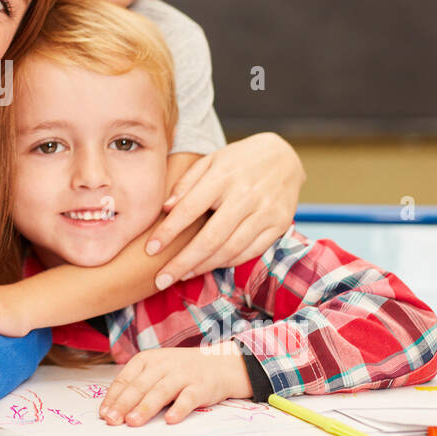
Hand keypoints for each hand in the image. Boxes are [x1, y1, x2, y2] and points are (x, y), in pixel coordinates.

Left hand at [98, 343, 252, 425]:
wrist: (220, 364)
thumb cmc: (182, 371)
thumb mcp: (157, 369)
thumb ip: (138, 384)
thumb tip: (115, 409)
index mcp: (148, 359)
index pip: (125, 379)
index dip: (113, 397)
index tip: (104, 413)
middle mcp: (163, 365)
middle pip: (139, 386)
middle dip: (123, 404)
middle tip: (112, 421)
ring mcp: (182, 375)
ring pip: (160, 392)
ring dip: (145, 407)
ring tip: (133, 422)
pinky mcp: (200, 386)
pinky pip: (188, 398)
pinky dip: (179, 409)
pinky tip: (169, 420)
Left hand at [145, 132, 304, 285]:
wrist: (287, 156)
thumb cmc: (239, 160)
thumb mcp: (211, 161)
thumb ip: (187, 183)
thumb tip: (165, 208)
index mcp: (223, 176)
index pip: (189, 209)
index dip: (168, 232)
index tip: (149, 249)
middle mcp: (246, 195)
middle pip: (210, 238)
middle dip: (182, 262)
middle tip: (161, 280)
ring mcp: (265, 212)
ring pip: (230, 249)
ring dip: (202, 267)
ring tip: (180, 275)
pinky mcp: (280, 224)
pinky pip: (250, 251)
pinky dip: (227, 262)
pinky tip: (208, 266)